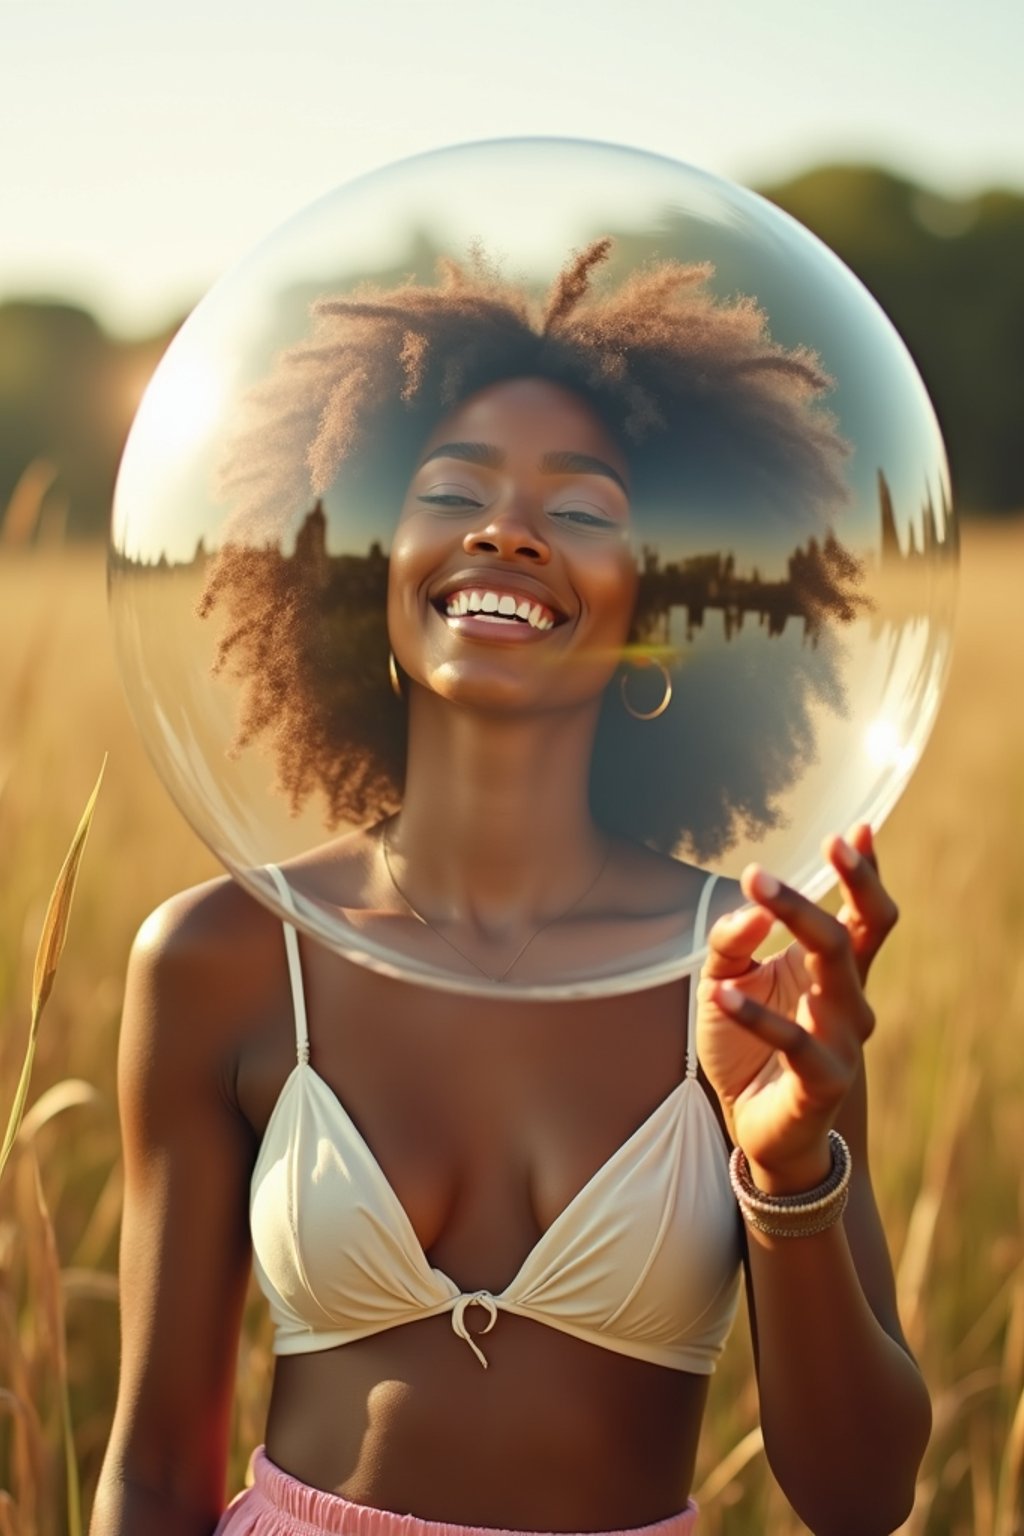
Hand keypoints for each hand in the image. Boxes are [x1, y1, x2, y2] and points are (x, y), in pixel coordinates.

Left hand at [696, 824, 897, 1192]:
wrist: (753, 1126)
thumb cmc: (745, 1045)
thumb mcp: (724, 980)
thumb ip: (732, 942)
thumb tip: (748, 905)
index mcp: (832, 972)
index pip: (865, 916)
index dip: (865, 875)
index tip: (854, 831)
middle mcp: (848, 1000)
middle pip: (851, 933)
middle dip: (833, 889)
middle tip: (803, 854)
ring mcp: (842, 1040)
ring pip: (833, 972)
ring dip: (794, 926)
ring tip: (755, 896)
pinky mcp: (824, 1079)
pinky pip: (794, 1040)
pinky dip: (755, 1015)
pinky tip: (718, 994)